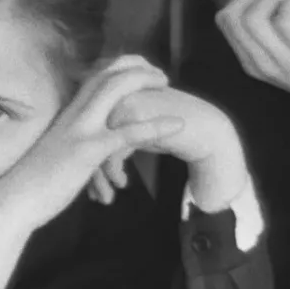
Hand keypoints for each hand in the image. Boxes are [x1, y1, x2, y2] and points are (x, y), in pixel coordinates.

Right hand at [0, 55, 184, 232]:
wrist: (13, 201)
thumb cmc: (31, 183)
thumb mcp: (54, 153)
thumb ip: (71, 142)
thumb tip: (82, 147)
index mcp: (66, 114)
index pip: (94, 76)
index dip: (119, 68)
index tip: (139, 70)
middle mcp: (73, 114)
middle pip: (107, 74)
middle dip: (136, 67)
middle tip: (159, 74)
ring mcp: (80, 130)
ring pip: (116, 91)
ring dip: (145, 83)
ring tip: (168, 85)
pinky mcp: (87, 151)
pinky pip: (126, 133)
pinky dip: (155, 126)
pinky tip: (177, 125)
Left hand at [88, 86, 246, 208]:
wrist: (205, 128)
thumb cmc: (170, 130)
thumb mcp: (137, 127)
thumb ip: (115, 132)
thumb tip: (95, 159)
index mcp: (110, 93)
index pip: (84, 128)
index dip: (84, 157)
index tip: (87, 180)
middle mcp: (113, 95)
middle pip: (87, 138)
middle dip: (87, 169)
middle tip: (95, 194)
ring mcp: (123, 104)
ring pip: (96, 146)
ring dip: (99, 176)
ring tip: (106, 195)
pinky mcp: (135, 118)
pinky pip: (112, 150)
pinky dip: (113, 171)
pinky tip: (121, 184)